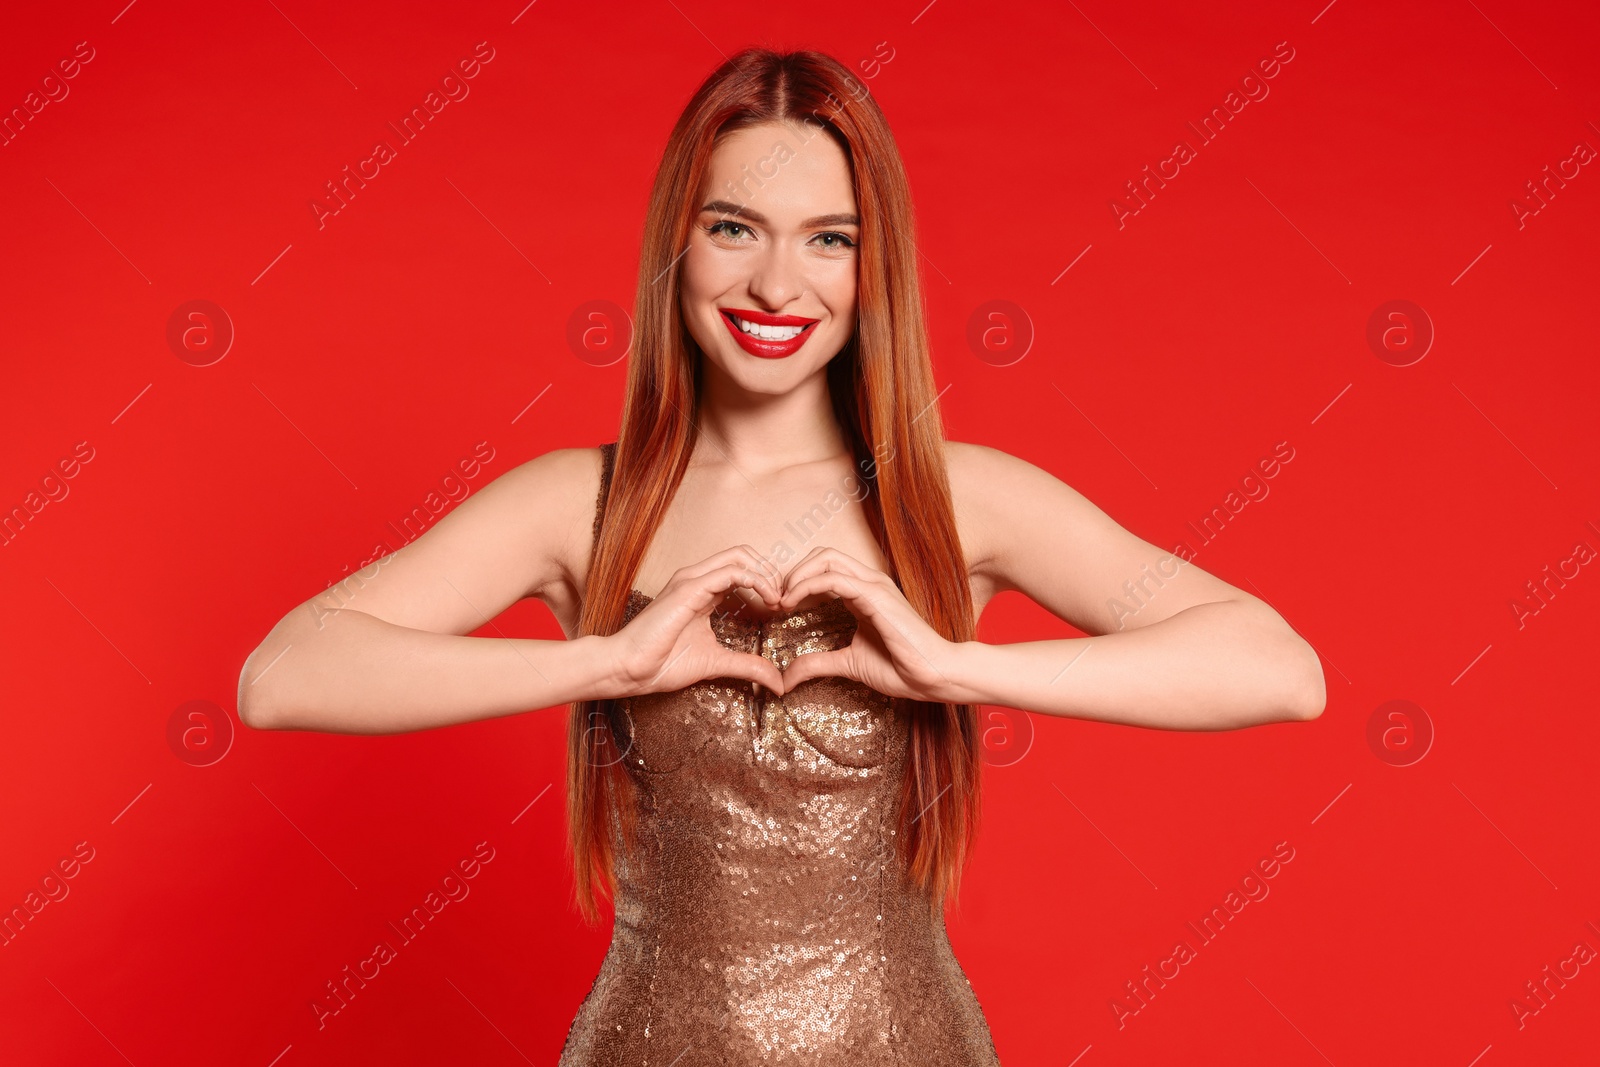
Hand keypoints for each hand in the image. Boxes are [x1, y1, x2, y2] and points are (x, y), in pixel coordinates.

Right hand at [607, 546, 786, 696]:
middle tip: (783, 600)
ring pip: (739, 555)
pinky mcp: (688, 589)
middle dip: (770, 572)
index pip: (741, 568)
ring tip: (777, 600)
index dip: (767, 582)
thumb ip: (747, 666)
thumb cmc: (661, 664)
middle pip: (744, 554)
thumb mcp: (717, 663)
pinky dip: (756, 581)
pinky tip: (767, 601)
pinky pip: (730, 572)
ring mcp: (691, 580)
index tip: (780, 608)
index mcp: (702, 591)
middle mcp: (696, 579)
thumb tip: (778, 683)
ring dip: (766, 574)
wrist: (628, 669)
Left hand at [775, 547, 961, 701]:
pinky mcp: (876, 595)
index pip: (825, 568)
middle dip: (793, 572)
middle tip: (775, 600)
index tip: (778, 606)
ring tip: (781, 601)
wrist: (934, 676)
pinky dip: (806, 585)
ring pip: (826, 558)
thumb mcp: (848, 663)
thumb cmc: (901, 668)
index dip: (797, 581)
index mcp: (863, 593)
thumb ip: (818, 663)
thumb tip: (787, 677)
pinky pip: (834, 578)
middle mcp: (869, 582)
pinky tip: (792, 603)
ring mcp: (874, 585)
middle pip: (823, 555)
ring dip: (796, 576)